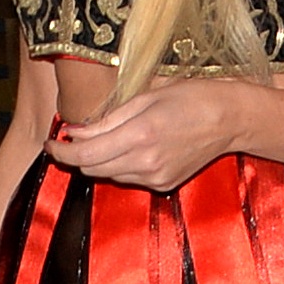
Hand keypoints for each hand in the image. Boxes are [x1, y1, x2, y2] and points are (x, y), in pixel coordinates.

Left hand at [49, 81, 244, 190]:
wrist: (232, 119)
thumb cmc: (191, 98)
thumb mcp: (145, 98)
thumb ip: (106, 121)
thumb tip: (73, 133)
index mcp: (139, 135)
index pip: (84, 154)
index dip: (60, 151)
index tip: (52, 142)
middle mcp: (145, 162)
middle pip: (91, 169)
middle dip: (77, 155)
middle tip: (77, 138)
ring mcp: (156, 177)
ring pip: (108, 176)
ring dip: (101, 160)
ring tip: (114, 139)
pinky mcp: (165, 184)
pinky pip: (129, 179)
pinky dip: (123, 166)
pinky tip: (137, 149)